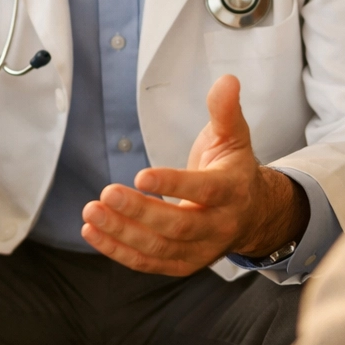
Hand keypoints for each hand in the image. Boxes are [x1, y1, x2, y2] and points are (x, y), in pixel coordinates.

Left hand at [81, 74, 309, 275]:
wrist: (252, 213)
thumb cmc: (234, 168)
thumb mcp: (234, 136)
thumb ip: (225, 110)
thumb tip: (227, 80)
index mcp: (232, 191)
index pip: (203, 191)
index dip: (172, 184)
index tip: (141, 175)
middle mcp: (218, 226)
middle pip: (177, 226)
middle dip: (139, 211)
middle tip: (106, 193)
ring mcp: (200, 250)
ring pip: (158, 248)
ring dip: (121, 232)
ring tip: (92, 212)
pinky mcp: (182, 264)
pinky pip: (147, 262)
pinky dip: (117, 250)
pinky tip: (92, 231)